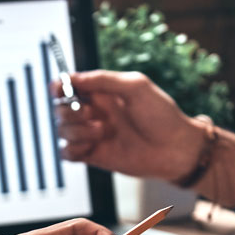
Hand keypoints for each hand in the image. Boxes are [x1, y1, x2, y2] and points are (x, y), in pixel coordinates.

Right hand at [56, 70, 205, 181]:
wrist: (175, 149)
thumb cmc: (162, 116)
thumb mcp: (136, 87)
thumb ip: (104, 80)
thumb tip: (75, 78)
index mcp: (102, 93)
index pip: (69, 86)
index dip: (59, 86)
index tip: (60, 89)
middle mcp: (95, 113)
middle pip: (60, 108)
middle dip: (69, 110)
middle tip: (91, 114)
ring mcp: (92, 135)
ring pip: (62, 131)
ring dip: (75, 131)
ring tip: (100, 132)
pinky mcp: (93, 156)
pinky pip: (67, 153)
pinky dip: (71, 149)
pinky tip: (89, 147)